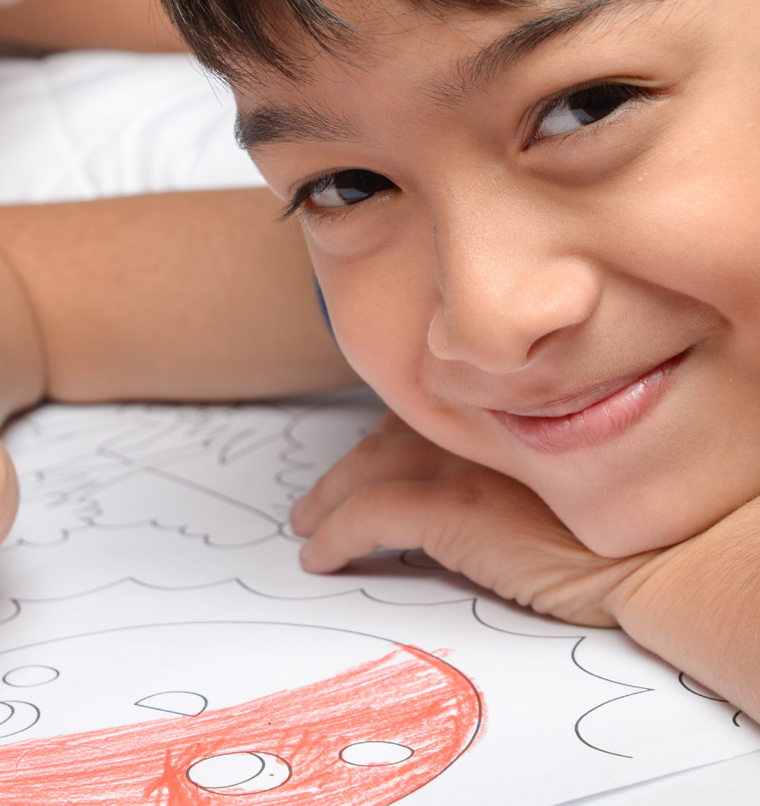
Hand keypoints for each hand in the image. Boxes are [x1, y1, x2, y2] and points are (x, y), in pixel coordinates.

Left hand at [291, 411, 657, 626]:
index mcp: (501, 417)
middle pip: (384, 439)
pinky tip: (320, 556)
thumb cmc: (625, 524)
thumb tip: (474, 497)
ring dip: (328, 501)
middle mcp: (475, 431)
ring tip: (306, 525)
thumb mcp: (560, 477)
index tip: (363, 457)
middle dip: (345, 469)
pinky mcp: (453, 510)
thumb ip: (514, 464)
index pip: (422, 414)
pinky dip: (335, 536)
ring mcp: (462, 466)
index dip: (384, 436)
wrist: (663, 554)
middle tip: (317, 497)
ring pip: (366, 473)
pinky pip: (369, 519)